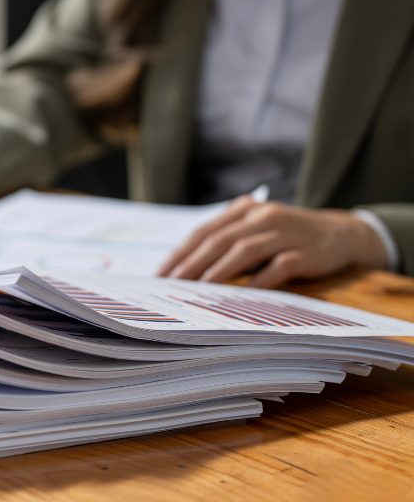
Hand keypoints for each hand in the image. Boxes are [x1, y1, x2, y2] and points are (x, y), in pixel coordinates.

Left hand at [157, 195, 389, 287]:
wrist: (341, 234)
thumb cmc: (287, 237)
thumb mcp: (255, 230)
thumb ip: (226, 242)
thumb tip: (186, 271)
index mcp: (245, 209)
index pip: (205, 231)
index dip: (181, 252)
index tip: (161, 274)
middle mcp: (263, 216)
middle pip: (220, 240)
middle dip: (193, 263)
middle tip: (173, 283)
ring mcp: (286, 233)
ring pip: (245, 250)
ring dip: (219, 270)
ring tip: (200, 287)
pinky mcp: (306, 252)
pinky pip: (279, 266)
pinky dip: (260, 278)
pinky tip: (245, 292)